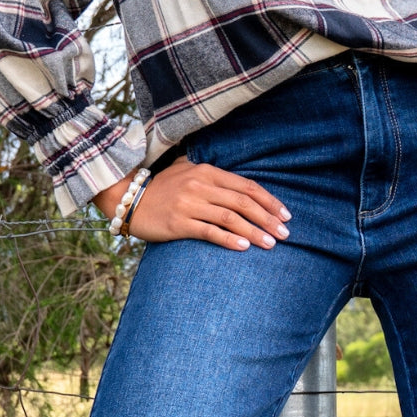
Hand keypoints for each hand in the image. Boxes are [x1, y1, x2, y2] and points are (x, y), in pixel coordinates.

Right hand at [94, 157, 291, 250]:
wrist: (130, 199)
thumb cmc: (163, 186)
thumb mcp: (187, 169)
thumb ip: (212, 173)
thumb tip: (240, 184)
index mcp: (207, 171)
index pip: (246, 186)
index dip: (269, 201)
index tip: (286, 214)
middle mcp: (201, 186)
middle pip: (243, 203)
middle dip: (268, 218)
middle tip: (286, 233)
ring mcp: (190, 204)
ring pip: (231, 218)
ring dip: (254, 232)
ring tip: (271, 243)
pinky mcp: (179, 223)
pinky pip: (209, 232)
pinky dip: (229, 239)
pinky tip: (244, 247)